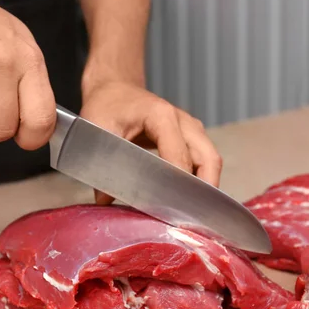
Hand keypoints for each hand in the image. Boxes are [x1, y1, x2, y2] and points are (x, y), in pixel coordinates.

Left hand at [79, 81, 222, 204]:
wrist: (115, 90)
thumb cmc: (107, 107)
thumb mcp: (97, 130)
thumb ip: (100, 164)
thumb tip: (105, 200)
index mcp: (162, 116)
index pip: (179, 157)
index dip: (179, 185)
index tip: (173, 209)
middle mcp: (184, 121)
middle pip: (208, 159)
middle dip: (204, 189)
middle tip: (192, 218)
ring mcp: (191, 128)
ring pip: (211, 160)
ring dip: (206, 186)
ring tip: (193, 213)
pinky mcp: (192, 137)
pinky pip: (205, 160)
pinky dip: (201, 179)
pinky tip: (188, 199)